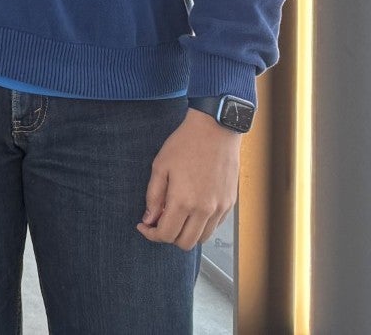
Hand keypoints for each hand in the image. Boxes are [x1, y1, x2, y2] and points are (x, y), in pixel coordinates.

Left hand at [138, 109, 240, 249]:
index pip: (166, 235)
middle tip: (159, 221)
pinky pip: (215, 226)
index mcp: (183, 202)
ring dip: (186, 233)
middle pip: (185, 243)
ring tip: (176, 214)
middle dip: (168, 237)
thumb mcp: (160, 167)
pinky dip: (201, 225)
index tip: (144, 225)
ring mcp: (220, 208)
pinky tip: (192, 209)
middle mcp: (204, 210)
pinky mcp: (230, 203)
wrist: (215, 130)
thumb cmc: (184, 145)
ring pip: (202, 238)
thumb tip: (149, 219)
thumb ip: (153, 197)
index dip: (151, 235)